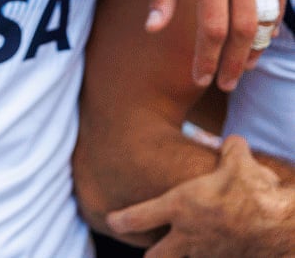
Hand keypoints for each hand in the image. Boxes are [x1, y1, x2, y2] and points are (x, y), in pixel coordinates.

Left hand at [108, 135, 294, 257]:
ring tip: (181, 247)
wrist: (283, 226)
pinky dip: (207, 256)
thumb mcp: (239, 163)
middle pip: (154, 257)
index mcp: (180, 207)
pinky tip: (215, 248)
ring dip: (179, 256)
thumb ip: (230, 151)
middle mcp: (187, 236)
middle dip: (150, 254)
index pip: (137, 218)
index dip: (120, 220)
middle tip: (149, 249)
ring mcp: (206, 255)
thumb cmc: (256, 193)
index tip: (111, 220)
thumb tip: (233, 141)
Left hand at [146, 0, 285, 89]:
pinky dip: (276, 13)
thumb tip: (155, 29)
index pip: (213, 27)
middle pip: (246, 28)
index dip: (207, 58)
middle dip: (235, 61)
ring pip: (271, 11)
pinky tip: (264, 28)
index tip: (200, 78)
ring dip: (258, 42)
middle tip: (224, 83)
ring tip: (244, 62)